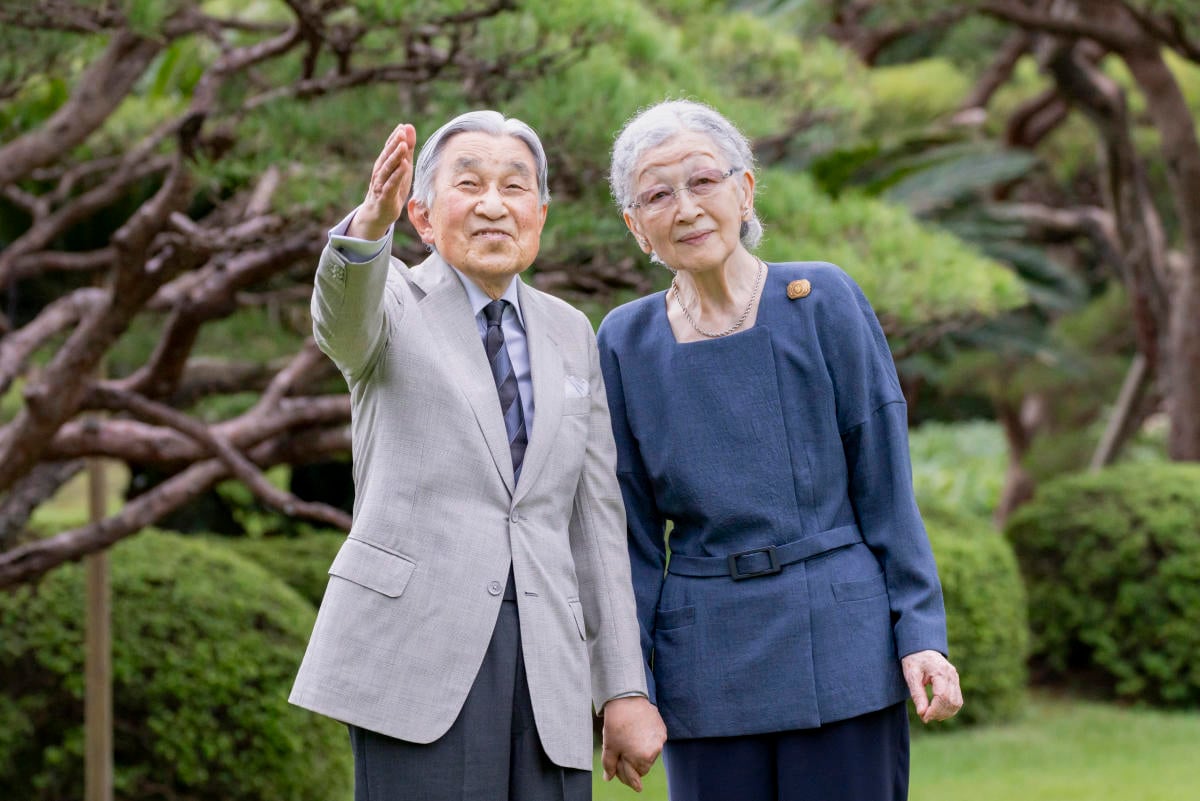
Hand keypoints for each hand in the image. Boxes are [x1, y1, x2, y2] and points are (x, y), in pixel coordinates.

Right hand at [347, 122, 416, 240]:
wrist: (379, 213)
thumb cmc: (392, 188)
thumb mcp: (402, 167)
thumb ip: (406, 149)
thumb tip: (408, 126)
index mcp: (384, 163)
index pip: (388, 148)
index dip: (395, 137)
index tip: (403, 127)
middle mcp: (380, 171)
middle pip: (387, 155)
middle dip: (394, 143)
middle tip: (402, 132)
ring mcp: (381, 184)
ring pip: (388, 168)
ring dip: (395, 156)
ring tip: (403, 145)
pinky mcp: (385, 196)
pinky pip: (391, 184)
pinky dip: (397, 175)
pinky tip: (404, 166)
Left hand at [600, 696, 665, 791]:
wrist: (626, 699)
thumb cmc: (616, 724)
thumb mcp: (609, 747)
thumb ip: (609, 765)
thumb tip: (608, 778)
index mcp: (641, 759)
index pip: (634, 778)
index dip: (623, 776)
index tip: (616, 772)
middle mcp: (654, 752)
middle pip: (642, 768)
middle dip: (631, 765)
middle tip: (620, 754)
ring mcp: (660, 741)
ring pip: (648, 756)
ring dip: (639, 753)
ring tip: (628, 740)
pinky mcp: (662, 730)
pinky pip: (654, 743)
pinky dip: (645, 742)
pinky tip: (636, 733)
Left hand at [901, 649, 962, 722]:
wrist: (921, 647)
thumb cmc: (914, 659)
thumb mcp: (911, 676)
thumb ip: (917, 694)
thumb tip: (922, 714)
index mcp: (940, 671)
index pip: (942, 696)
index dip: (934, 710)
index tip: (924, 717)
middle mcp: (951, 675)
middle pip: (951, 701)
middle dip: (938, 713)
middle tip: (925, 717)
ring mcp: (955, 678)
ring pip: (956, 703)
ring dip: (945, 713)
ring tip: (930, 715)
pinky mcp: (955, 681)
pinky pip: (957, 700)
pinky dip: (949, 708)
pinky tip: (938, 711)